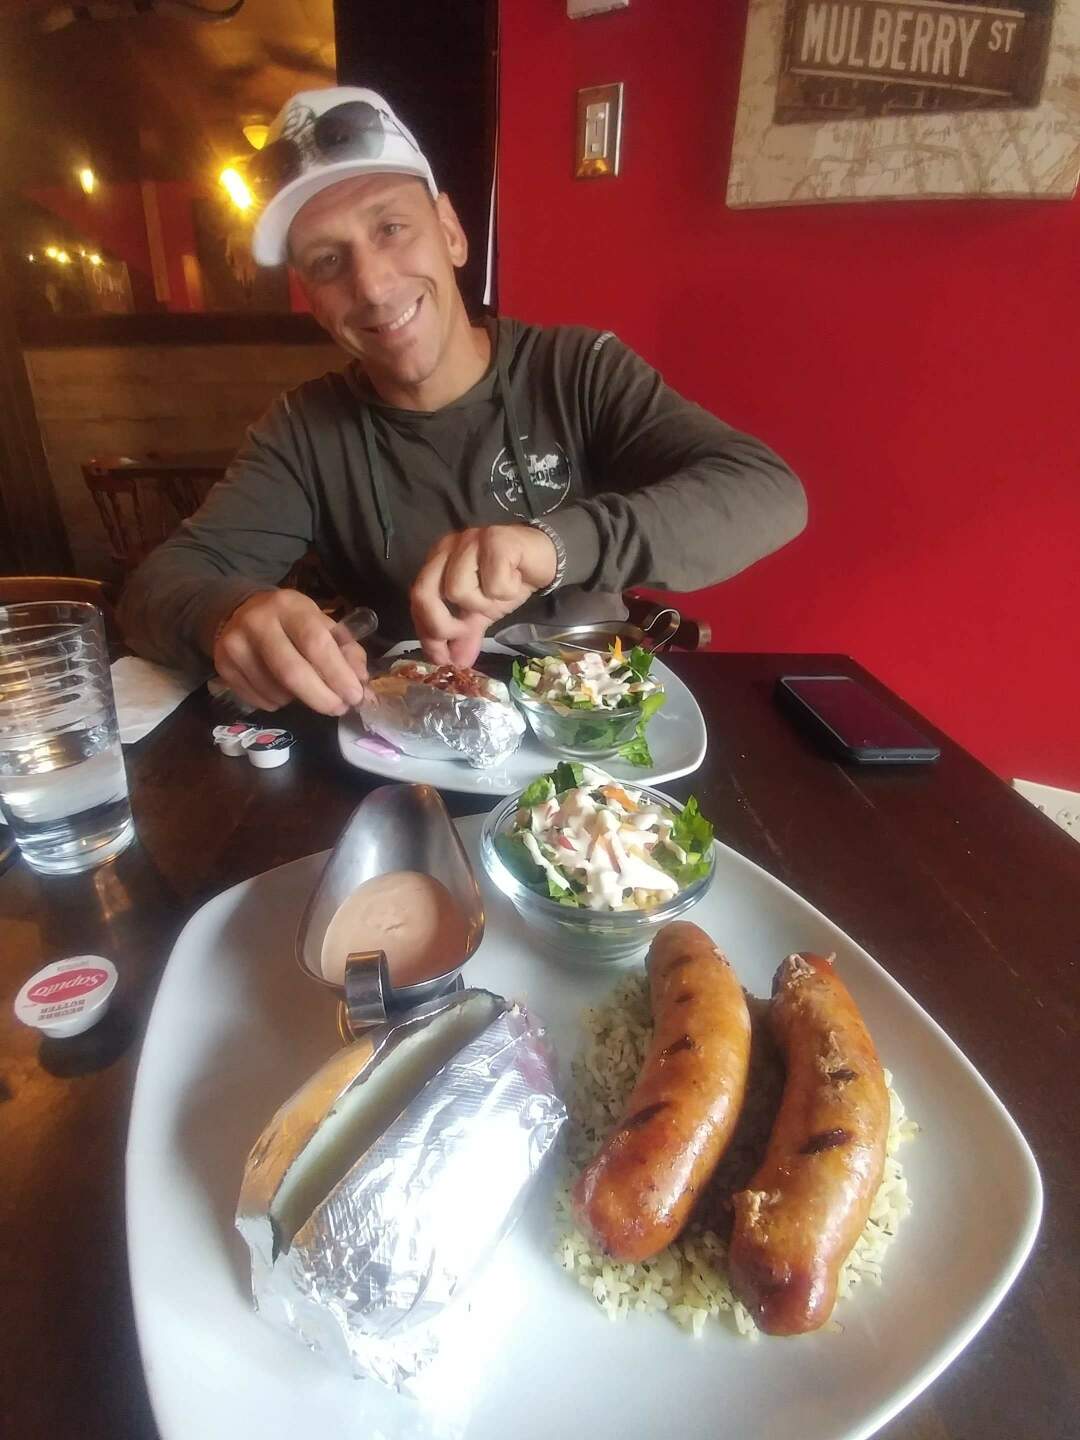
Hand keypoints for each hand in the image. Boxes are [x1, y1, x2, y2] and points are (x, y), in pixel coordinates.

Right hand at [213, 590, 367, 715]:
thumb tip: (360, 683)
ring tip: (309, 693)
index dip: (337, 674)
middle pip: (292, 672)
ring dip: (300, 701)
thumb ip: (346, 650)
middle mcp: (258, 622)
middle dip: (321, 698)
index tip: (355, 696)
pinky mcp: (222, 665)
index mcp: (290, 606)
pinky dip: (279, 703)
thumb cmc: (291, 622)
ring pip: (275, 691)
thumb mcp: (321, 624)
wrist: (239, 612)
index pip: (316, 643)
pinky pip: (259, 699)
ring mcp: (235, 644)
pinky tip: (284, 691)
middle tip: (338, 709)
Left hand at [410, 524, 556, 665]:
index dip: (426, 631)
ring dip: (482, 604)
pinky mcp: (496, 540)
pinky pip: (492, 582)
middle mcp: (447, 548)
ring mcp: (470, 541)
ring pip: (457, 590)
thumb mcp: (482, 612)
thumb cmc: (509, 579)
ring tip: (500, 595)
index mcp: (437, 561)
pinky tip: (516, 581)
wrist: (544, 558)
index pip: (418, 599)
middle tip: (465, 631)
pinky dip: (507, 591)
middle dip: (442, 624)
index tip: (442, 658)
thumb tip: (455, 662)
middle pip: (424, 593)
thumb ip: (465, 634)